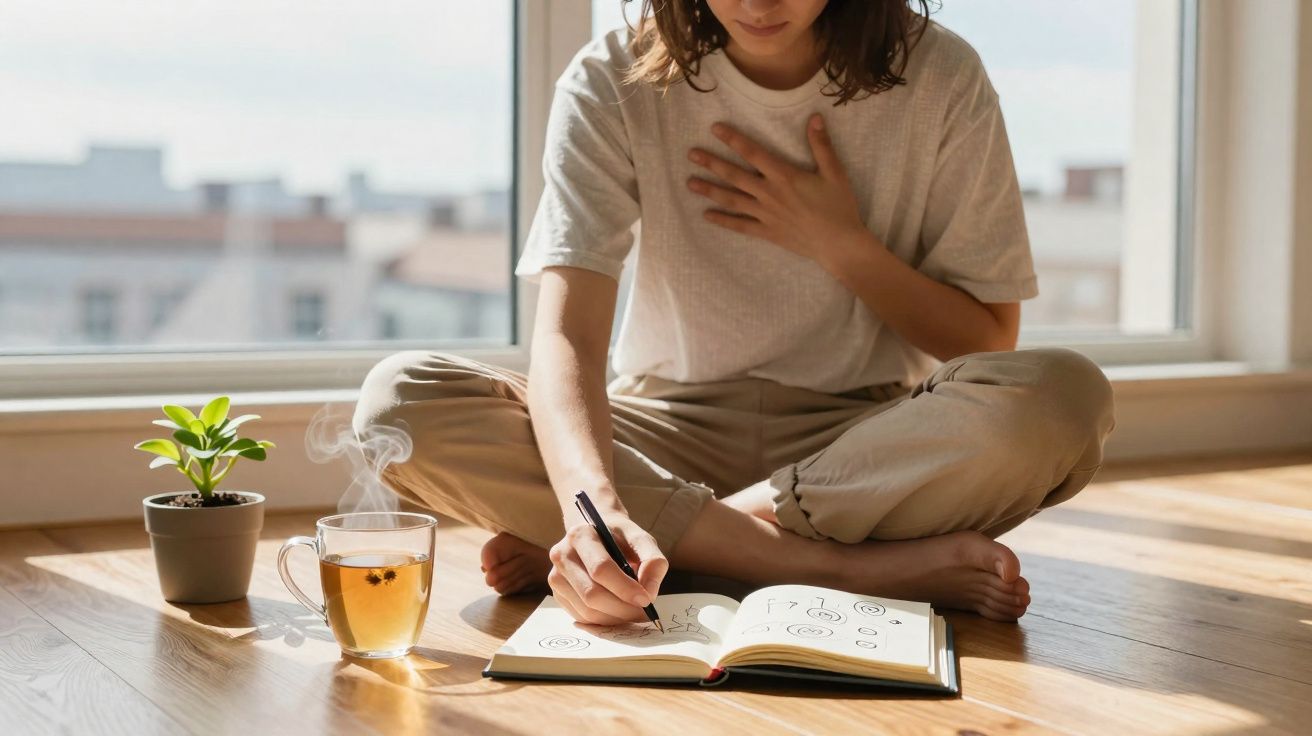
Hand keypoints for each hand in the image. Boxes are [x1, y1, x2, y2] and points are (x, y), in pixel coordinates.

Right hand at [547, 512, 667, 624]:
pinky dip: (604, 620)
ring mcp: (556, 576)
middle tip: (644, 612)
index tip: (646, 600)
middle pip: (592, 594)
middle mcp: (562, 555)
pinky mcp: (558, 593)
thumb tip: (650, 593)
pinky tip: (618, 611)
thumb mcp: (640, 538)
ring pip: (587, 610)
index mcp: (581, 535)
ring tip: (633, 611)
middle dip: (622, 608)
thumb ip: (653, 560)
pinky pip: (582, 617)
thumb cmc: (619, 536)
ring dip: (615, 618)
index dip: (625, 588)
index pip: (601, 569)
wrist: (595, 531)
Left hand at [687, 115, 868, 267]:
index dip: (733, 139)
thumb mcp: (835, 173)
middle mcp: (769, 194)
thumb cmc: (839, 207)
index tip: (715, 128)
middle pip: (735, 176)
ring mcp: (766, 215)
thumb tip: (814, 117)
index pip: (753, 153)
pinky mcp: (767, 232)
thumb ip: (822, 145)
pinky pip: (740, 226)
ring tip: (690, 183)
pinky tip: (706, 215)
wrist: (839, 245)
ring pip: (732, 200)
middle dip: (712, 163)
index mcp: (784, 176)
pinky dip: (723, 221)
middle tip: (691, 154)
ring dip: (710, 190)